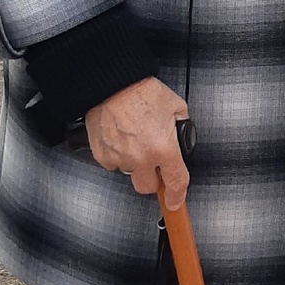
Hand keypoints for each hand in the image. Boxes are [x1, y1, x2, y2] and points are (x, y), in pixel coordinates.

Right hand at [85, 77, 190, 208]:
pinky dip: (117, 155)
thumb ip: (182, 126)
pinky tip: (121, 138)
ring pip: (129, 174)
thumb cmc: (141, 90)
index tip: (175, 202)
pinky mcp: (103, 154)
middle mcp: (142, 157)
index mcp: (163, 147)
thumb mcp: (176, 106)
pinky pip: (112, 164)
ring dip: (134, 163)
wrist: (112, 83)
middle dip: (153, 177)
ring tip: (134, 140)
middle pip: (148, 187)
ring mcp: (120, 157)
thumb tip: (181, 136)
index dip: (177, 196)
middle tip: (153, 161)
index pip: (175, 182)